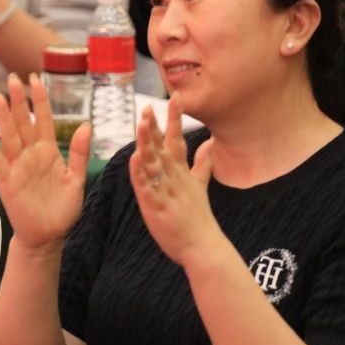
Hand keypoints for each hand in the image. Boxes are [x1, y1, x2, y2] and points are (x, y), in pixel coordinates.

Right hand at [0, 74, 90, 248]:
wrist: (49, 236)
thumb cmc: (62, 209)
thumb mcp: (76, 179)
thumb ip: (78, 152)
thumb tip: (86, 124)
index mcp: (47, 151)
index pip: (42, 119)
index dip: (39, 100)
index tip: (35, 78)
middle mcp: (29, 155)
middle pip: (22, 122)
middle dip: (17, 101)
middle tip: (13, 78)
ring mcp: (16, 167)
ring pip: (9, 137)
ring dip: (3, 117)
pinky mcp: (7, 183)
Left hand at [128, 98, 220, 267]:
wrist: (203, 246)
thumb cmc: (199, 218)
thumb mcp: (201, 186)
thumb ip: (203, 164)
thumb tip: (211, 144)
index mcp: (181, 172)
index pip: (177, 140)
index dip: (174, 119)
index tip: (174, 98)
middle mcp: (174, 177)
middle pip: (162, 147)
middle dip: (154, 126)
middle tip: (147, 106)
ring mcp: (166, 191)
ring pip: (154, 162)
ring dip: (147, 143)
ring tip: (140, 124)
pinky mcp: (157, 206)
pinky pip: (146, 186)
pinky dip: (140, 172)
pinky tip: (134, 158)